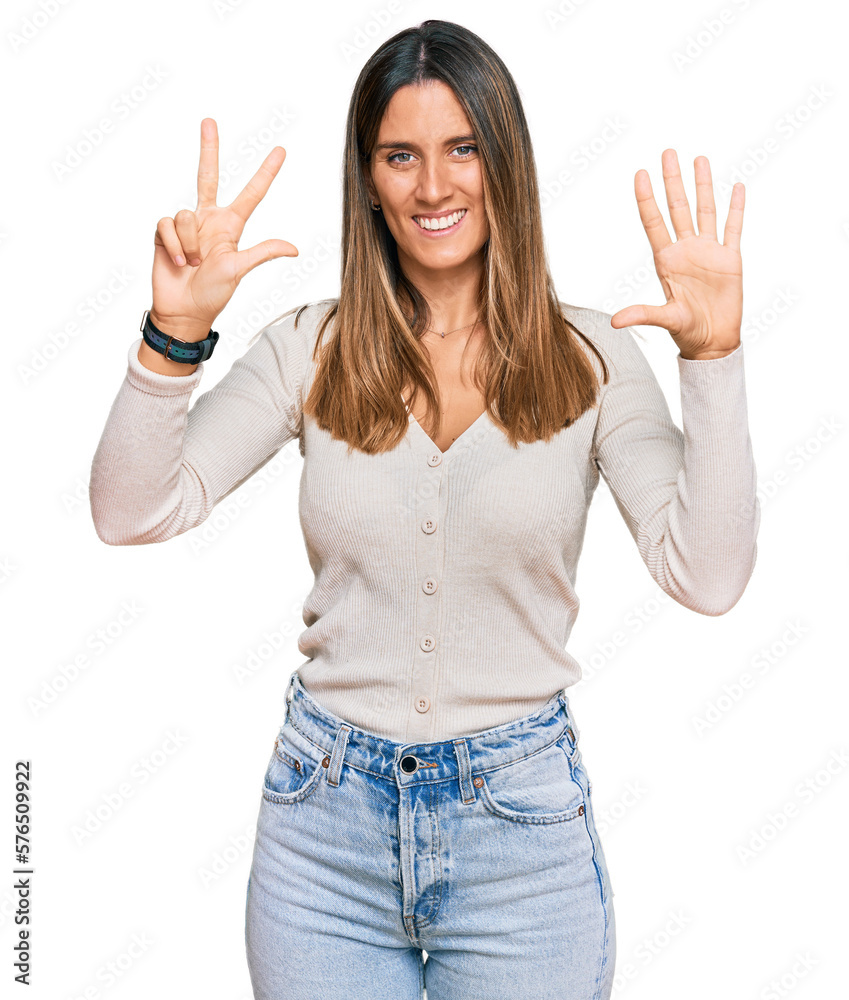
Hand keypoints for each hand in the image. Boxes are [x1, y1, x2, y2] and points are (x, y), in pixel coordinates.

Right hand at [150, 117, 298, 336]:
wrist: (183, 310)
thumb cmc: (213, 294)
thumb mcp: (240, 270)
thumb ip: (263, 253)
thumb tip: (294, 249)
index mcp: (231, 226)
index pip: (252, 194)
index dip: (266, 173)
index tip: (280, 151)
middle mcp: (208, 219)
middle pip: (208, 175)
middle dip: (208, 148)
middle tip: (209, 121)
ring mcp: (186, 225)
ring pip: (185, 213)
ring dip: (189, 243)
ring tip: (193, 264)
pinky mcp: (164, 232)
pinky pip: (167, 225)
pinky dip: (173, 246)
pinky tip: (177, 262)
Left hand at [610, 149, 743, 359]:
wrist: (712, 341)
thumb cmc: (686, 331)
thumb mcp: (664, 320)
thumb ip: (642, 315)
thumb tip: (616, 321)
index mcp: (666, 260)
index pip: (654, 222)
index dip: (647, 198)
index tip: (640, 173)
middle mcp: (685, 250)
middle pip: (678, 207)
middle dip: (673, 180)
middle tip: (668, 152)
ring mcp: (708, 251)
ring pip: (705, 210)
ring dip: (702, 185)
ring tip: (698, 159)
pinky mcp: (730, 258)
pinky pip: (733, 227)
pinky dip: (736, 208)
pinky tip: (735, 187)